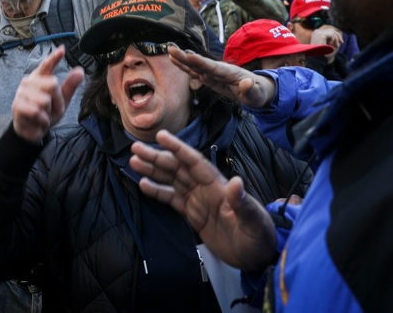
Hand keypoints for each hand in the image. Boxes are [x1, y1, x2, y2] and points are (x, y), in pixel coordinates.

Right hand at [11, 46, 84, 143]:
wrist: (33, 130)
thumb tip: (80, 71)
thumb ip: (70, 86)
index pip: (47, 65)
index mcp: (40, 77)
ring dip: (48, 113)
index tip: (62, 49)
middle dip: (57, 101)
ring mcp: (21, 93)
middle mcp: (29, 81)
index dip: (54, 57)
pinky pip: (36, 111)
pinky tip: (38, 120)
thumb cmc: (46, 112)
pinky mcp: (17, 105)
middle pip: (52, 85)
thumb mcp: (62, 100)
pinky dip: (42, 119)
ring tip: (43, 115)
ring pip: (44, 100)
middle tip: (51, 109)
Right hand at [131, 131, 276, 270]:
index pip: (194, 162)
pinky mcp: (194, 215)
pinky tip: (144, 184)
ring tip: (134, 161)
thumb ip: (241, 202)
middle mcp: (205, 189)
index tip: (161, 136)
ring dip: (154, 170)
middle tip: (135, 148)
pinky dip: (158, 191)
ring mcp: (198, 201)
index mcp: (217, 185)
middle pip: (177, 168)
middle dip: (157, 157)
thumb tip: (236, 181)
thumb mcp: (253, 220)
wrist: (257, 257)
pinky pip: (172, 199)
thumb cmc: (258, 235)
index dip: (178, 148)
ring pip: (172, 180)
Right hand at [166, 46, 275, 108]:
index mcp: (229, 72)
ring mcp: (214, 73)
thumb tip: (246, 83)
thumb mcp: (257, 94)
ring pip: (196, 66)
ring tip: (169, 51)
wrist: (258, 90)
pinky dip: (185, 67)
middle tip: (171, 48)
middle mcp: (220, 70)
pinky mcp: (210, 78)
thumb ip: (251, 89)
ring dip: (182, 60)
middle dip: (186, 57)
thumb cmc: (258, 93)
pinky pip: (196, 72)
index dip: (200, 61)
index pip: (213, 67)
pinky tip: (175, 61)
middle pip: (200, 63)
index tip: (188, 55)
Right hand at [309, 25, 342, 57]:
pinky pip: (332, 34)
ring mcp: (318, 32)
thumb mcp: (330, 45)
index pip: (328, 30)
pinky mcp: (320, 35)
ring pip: (332, 31)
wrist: (318, 59)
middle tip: (342, 42)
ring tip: (336, 45)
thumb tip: (339, 32)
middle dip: (338, 36)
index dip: (335, 35)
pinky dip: (334, 39)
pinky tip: (331, 45)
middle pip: (331, 29)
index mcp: (316, 34)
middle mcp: (316, 32)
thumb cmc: (323, 54)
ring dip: (336, 38)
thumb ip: (333, 38)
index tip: (341, 42)